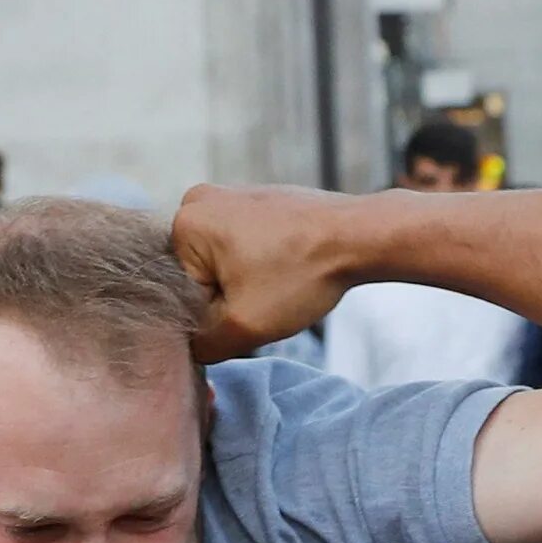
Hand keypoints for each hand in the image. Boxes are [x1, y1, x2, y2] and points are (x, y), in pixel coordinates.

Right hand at [173, 183, 367, 361]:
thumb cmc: (302, 273)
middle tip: (267, 297)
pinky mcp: (258, 200)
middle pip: (200, 274)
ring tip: (281, 281)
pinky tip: (289, 268)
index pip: (181, 290)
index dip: (213, 314)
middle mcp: (200, 200)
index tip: (250, 310)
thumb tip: (192, 347)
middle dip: (230, 297)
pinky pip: (245, 245)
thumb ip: (204, 345)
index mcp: (184, 222)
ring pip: (224, 263)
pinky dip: (264, 264)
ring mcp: (230, 195)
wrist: (359, 236)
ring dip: (248, 283)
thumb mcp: (245, 326)